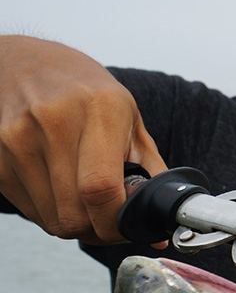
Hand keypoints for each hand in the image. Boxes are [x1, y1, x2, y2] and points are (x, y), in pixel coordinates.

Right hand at [0, 35, 166, 243]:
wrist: (24, 64)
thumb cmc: (83, 91)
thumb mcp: (128, 117)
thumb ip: (150, 170)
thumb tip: (161, 222)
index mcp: (98, 109)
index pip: (101, 190)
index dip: (115, 223)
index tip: (126, 226)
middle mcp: (53, 121)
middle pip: (74, 214)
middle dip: (98, 229)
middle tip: (108, 216)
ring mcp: (17, 138)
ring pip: (52, 219)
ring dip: (74, 222)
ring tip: (84, 198)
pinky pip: (31, 211)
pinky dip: (50, 211)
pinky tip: (59, 186)